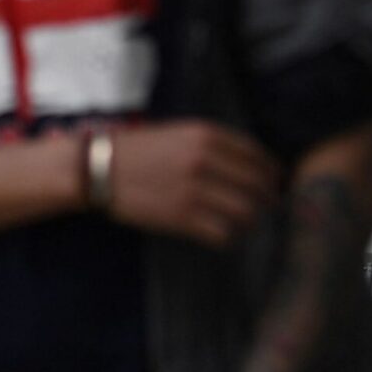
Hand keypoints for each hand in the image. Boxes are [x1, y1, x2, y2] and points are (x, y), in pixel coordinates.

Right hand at [107, 123, 280, 247]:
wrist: (97, 168)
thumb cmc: (137, 150)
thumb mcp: (177, 133)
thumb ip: (213, 145)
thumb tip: (249, 167)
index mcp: (206, 136)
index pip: (257, 156)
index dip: (272, 173)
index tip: (274, 183)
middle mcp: (205, 160)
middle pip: (258, 187)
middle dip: (267, 200)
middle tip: (266, 208)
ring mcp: (194, 190)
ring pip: (246, 213)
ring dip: (249, 221)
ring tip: (242, 224)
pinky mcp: (182, 217)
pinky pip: (223, 234)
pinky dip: (229, 237)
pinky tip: (222, 235)